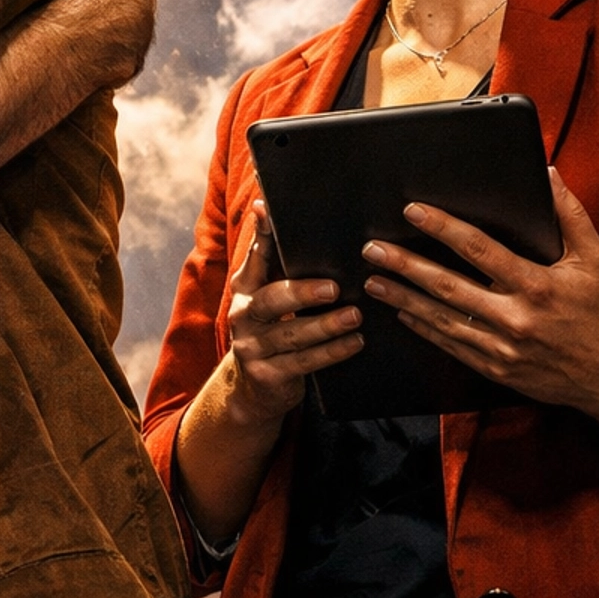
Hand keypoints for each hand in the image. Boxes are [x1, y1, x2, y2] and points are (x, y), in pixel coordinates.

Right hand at [222, 203, 364, 427]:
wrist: (254, 388)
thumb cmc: (271, 329)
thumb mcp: (268, 296)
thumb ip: (278, 264)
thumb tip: (286, 216)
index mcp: (244, 286)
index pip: (255, 255)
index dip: (260, 232)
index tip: (265, 209)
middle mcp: (243, 313)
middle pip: (272, 299)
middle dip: (302, 293)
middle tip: (334, 288)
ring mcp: (252, 346)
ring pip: (293, 334)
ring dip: (326, 326)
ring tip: (355, 316)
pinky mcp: (267, 374)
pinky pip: (304, 362)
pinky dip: (332, 352)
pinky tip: (354, 343)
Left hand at [363, 171, 598, 440]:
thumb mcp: (593, 257)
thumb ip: (569, 213)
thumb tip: (548, 172)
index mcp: (536, 285)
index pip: (479, 250)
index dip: (443, 228)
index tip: (413, 211)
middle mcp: (516, 318)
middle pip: (449, 287)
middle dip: (406, 266)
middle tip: (374, 250)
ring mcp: (503, 348)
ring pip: (443, 319)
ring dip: (404, 298)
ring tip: (373, 280)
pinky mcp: (497, 369)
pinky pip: (452, 346)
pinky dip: (424, 328)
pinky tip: (402, 312)